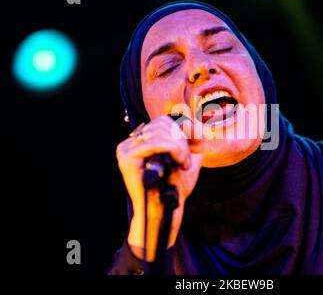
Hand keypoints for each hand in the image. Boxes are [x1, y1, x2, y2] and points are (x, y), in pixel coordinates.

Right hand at [116, 115, 202, 260]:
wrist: (167, 207)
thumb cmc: (177, 184)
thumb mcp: (189, 154)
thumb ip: (193, 134)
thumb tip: (193, 117)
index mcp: (145, 139)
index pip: (164, 119)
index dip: (183, 129)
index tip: (193, 148)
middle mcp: (133, 141)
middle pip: (162, 122)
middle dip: (182, 140)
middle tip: (186, 160)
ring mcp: (127, 148)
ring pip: (160, 130)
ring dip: (180, 147)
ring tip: (183, 164)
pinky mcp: (126, 156)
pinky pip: (155, 142)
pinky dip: (173, 149)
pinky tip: (179, 163)